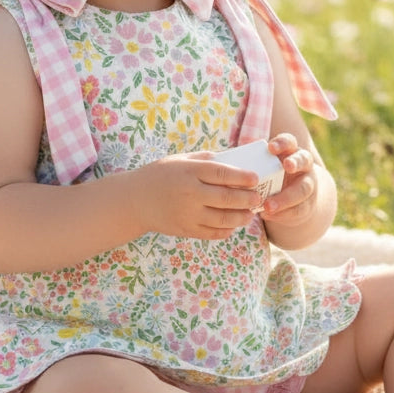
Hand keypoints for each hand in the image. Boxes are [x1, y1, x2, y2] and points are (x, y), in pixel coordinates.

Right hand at [136, 153, 263, 239]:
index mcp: (189, 171)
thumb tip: (233, 159)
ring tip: (250, 214)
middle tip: (258, 198)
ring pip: (224, 219)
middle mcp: (190, 193)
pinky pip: (213, 233)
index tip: (255, 178)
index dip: (242, 176)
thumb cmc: (161, 175)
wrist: (135, 200)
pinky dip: (227, 230)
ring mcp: (188, 213)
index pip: (222, 173)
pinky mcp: (186, 229)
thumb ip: (206, 159)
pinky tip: (233, 225)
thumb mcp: (180, 159)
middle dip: (248, 199)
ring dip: (242, 217)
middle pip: (227, 198)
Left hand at [257, 133, 318, 226]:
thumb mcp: (264, 167)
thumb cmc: (271, 177)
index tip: (270, 147)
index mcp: (290, 152)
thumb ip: (250, 164)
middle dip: (295, 162)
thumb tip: (217, 163)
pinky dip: (283, 214)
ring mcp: (308, 185)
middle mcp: (303, 166)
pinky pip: (299, 209)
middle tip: (286, 166)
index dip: (282, 143)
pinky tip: (268, 216)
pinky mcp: (308, 204)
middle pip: (304, 160)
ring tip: (268, 206)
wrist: (295, 199)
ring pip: (303, 189)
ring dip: (286, 198)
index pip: (289, 142)